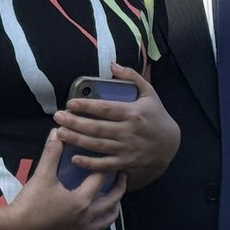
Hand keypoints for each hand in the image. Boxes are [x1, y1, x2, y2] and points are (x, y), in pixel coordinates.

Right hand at [0, 129, 125, 229]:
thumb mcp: (42, 175)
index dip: (106, 166)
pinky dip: (97, 222)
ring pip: (105, 222)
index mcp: (82, 200)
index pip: (101, 179)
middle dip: (120, 188)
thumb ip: (52, 153)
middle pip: (112, 202)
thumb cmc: (29, 202)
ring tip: (114, 200)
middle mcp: (85, 217)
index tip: (113, 158)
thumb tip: (57, 131)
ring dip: (112, 209)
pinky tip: (92, 216)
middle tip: (122, 176)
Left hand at [52, 63, 179, 185]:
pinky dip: (89, 163)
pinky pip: (105, 164)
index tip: (70, 103)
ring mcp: (126, 149)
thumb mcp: (149, 93)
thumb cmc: (157, 116)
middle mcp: (128, 131)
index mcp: (133, 112)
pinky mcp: (125, 162)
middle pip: (97, 128)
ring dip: (77, 140)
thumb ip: (132, 76)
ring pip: (97, 145)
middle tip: (57, 117)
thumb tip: (112, 64)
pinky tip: (74, 158)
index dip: (87, 105)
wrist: (171, 143)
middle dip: (75, 122)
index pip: (106, 108)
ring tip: (60, 133)